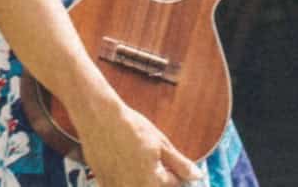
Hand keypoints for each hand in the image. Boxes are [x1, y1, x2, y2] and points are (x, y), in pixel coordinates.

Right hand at [75, 95, 202, 186]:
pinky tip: (122, 159)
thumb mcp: (161, 143)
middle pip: (154, 186)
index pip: (173, 183)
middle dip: (157, 174)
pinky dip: (124, 176)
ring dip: (140, 176)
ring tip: (135, 155)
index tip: (167, 158)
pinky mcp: (103, 183)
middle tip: (149, 155)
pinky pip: (119, 184)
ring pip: (137, 185)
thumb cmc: (130, 128)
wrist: (100, 118)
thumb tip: (197, 176)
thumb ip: (180, 164)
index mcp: (152, 183)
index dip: (173, 169)